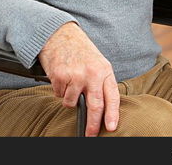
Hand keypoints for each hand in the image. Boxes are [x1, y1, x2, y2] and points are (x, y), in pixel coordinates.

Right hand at [38, 22, 119, 136]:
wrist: (60, 34)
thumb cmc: (80, 51)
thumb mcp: (97, 63)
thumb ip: (101, 83)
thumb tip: (103, 110)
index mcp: (104, 70)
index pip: (111, 96)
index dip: (112, 114)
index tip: (111, 127)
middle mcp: (91, 73)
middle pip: (95, 106)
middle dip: (92, 124)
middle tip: (90, 136)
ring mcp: (75, 75)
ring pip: (72, 103)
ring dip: (69, 99)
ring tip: (70, 82)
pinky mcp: (59, 76)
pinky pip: (58, 95)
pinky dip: (59, 90)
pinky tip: (61, 76)